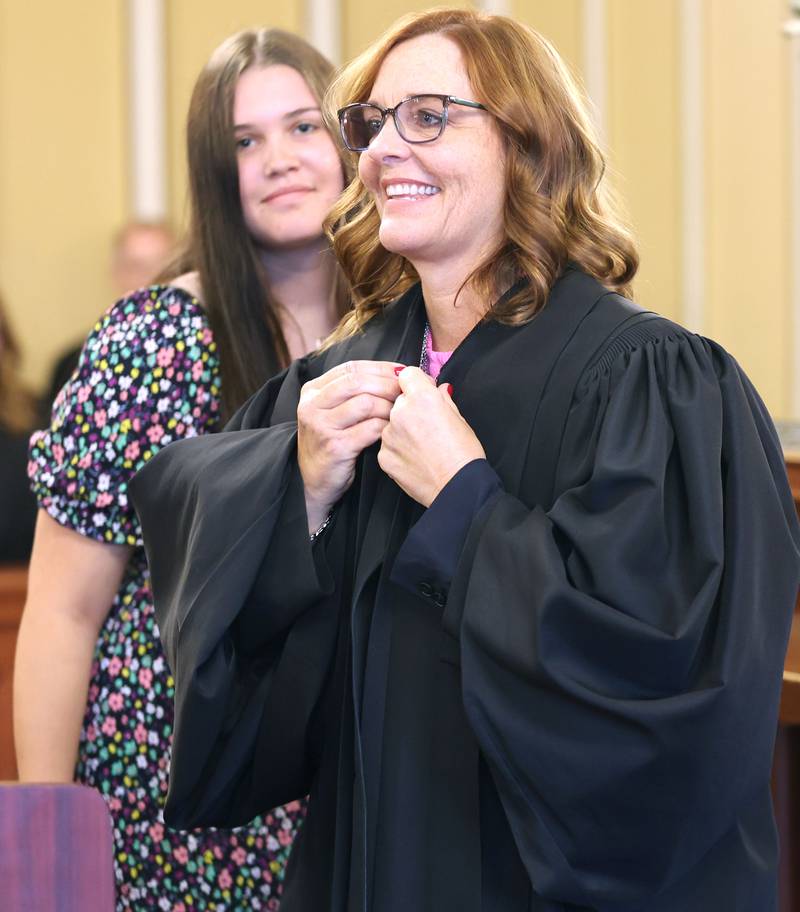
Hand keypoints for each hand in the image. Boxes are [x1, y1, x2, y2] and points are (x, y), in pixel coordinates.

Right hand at [297, 360, 402, 530]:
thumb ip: (354, 391)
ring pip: (366, 403)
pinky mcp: (335, 447)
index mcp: (313, 391)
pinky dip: (386, 427)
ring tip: (401, 413)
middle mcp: (313, 405)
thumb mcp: (332, 411)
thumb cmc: (331, 442)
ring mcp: (322, 426)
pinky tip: (392, 431)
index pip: (352, 368)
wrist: (313, 481)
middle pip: (358, 381)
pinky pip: (370, 428)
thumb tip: (396, 373)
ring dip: (389, 406)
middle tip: (407, 392)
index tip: (403, 373)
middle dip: (388, 385)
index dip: (381, 368)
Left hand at [378, 366, 485, 506]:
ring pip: (391, 423)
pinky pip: (388, 445)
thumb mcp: (461, 419)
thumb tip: (438, 390)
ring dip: (402, 429)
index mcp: (422, 398)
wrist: (457, 489)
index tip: (423, 392)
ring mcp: (389, 436)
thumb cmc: (464, 455)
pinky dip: (398, 449)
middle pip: (398, 400)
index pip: (407, 374)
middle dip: (410, 407)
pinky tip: (416, 458)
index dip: (417, 382)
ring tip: (423, 446)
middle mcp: (400, 412)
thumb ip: (443, 399)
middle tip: (427, 424)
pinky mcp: (384, 456)